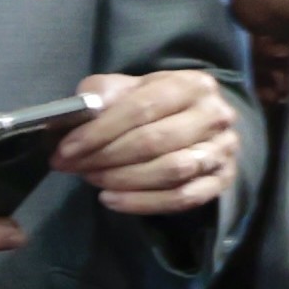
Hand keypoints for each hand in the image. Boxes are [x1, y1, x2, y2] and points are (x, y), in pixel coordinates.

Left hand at [52, 66, 238, 224]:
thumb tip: (84, 108)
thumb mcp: (127, 88)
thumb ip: (103, 93)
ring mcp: (223, 149)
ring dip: (123, 179)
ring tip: (91, 178)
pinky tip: (111, 199)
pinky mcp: (222, 180)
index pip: (142, 108)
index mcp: (192, 85)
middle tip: (72, 167)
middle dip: (105, 157)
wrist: (193, 122)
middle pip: (155, 141)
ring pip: (171, 171)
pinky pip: (183, 198)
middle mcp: (215, 115)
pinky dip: (143, 203)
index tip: (65, 149)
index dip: (100, 131)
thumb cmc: (152, 104)